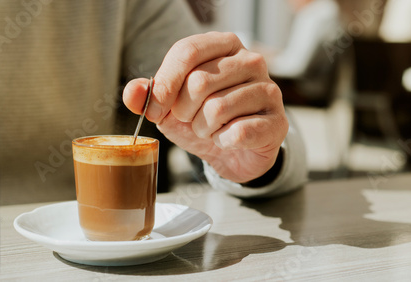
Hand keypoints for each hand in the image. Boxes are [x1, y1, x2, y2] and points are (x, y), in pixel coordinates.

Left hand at [123, 32, 287, 182]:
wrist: (234, 151)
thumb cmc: (204, 120)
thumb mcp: (171, 108)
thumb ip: (150, 96)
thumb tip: (132, 92)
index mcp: (224, 45)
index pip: (187, 51)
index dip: (164, 84)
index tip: (155, 110)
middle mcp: (251, 61)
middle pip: (200, 82)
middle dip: (184, 112)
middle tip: (192, 120)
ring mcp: (268, 90)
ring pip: (217, 110)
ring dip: (204, 129)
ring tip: (212, 130)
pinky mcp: (278, 121)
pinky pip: (237, 133)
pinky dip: (223, 142)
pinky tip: (229, 140)